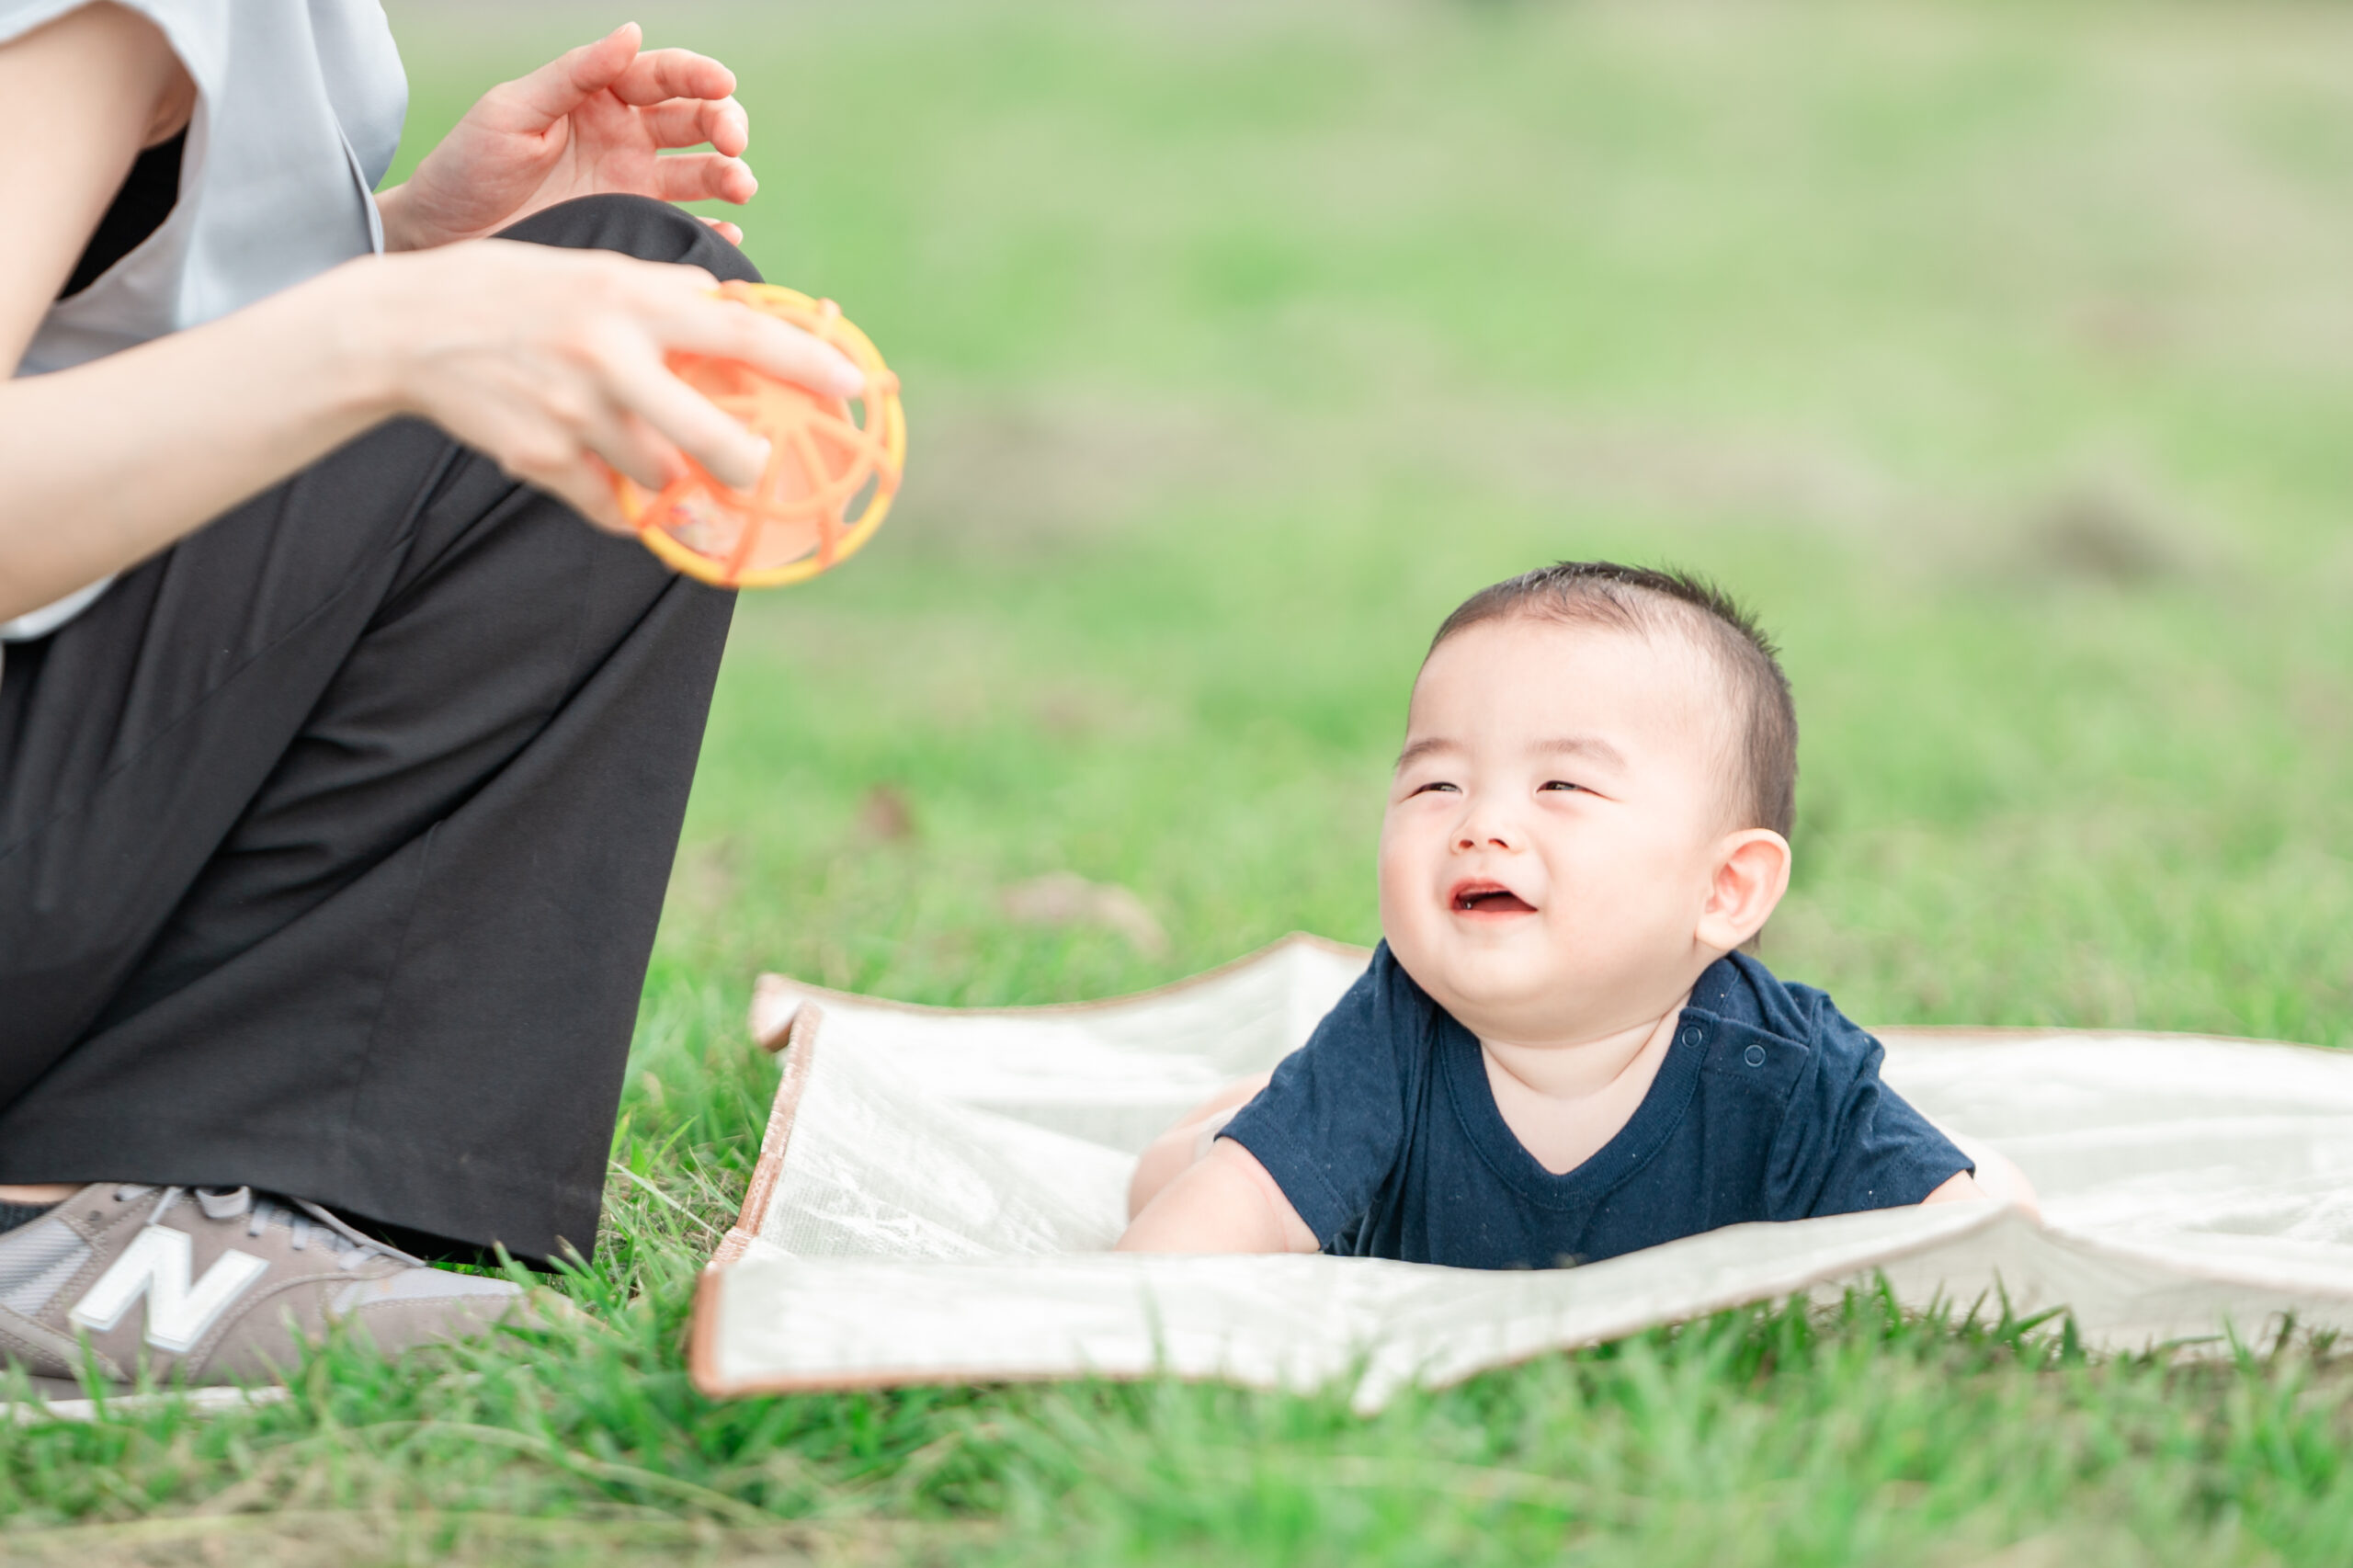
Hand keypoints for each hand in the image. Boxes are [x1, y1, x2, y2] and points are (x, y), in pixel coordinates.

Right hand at [354, 241, 862, 534]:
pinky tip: (614, 483)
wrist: (405, 329)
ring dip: (669, 477)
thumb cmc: (511, 291)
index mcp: (628, 299)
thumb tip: (730, 307)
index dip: (804, 361)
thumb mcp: (589, 269)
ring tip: (647, 453)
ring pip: (658, 475)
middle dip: (748, 466)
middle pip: (711, 438)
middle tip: (762, 469)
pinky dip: (623, 503)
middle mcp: (608, 358)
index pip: (738, 333)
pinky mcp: (542, 460)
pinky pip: (610, 503)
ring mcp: (574, 415)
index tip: (853, 385)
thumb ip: (662, 292)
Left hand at [376, 23, 754, 252]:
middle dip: (724, 125)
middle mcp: (624, 136)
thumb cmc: (468, 166)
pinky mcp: (633, 229)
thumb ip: (573, 74)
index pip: (660, 74)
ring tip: (741, 188)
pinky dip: (713, 229)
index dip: (697, 75)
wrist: (443, 239)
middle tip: (733, 144)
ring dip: (730, 175)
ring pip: (700, 172)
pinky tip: (726, 233)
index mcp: (597, 95)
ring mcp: (632, 185)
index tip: (724, 83)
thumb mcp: (514, 109)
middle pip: (693, 120)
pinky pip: (685, 225)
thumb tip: (631, 33)